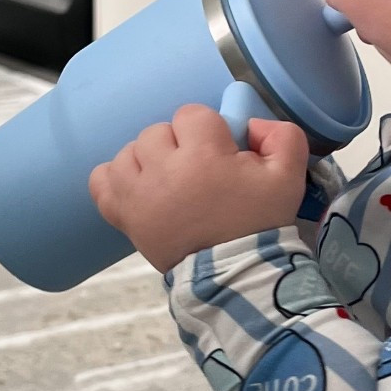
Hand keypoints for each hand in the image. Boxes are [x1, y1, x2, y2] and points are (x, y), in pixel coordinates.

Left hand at [88, 105, 309, 272]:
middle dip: (178, 145)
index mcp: (202, 154)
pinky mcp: (123, 215)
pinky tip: (138, 187)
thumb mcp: (289, 177)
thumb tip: (252, 124)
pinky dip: (116, 180)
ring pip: (128, 152)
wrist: (234, 275)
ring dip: (147, 160)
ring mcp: (137, 193)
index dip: (208, 131)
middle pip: (157, 132)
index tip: (220, 154)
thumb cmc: (259, 224)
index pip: (192, 114)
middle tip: (198, 172)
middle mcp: (163, 168)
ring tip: (169, 180)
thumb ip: (281, 135)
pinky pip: (101, 182)